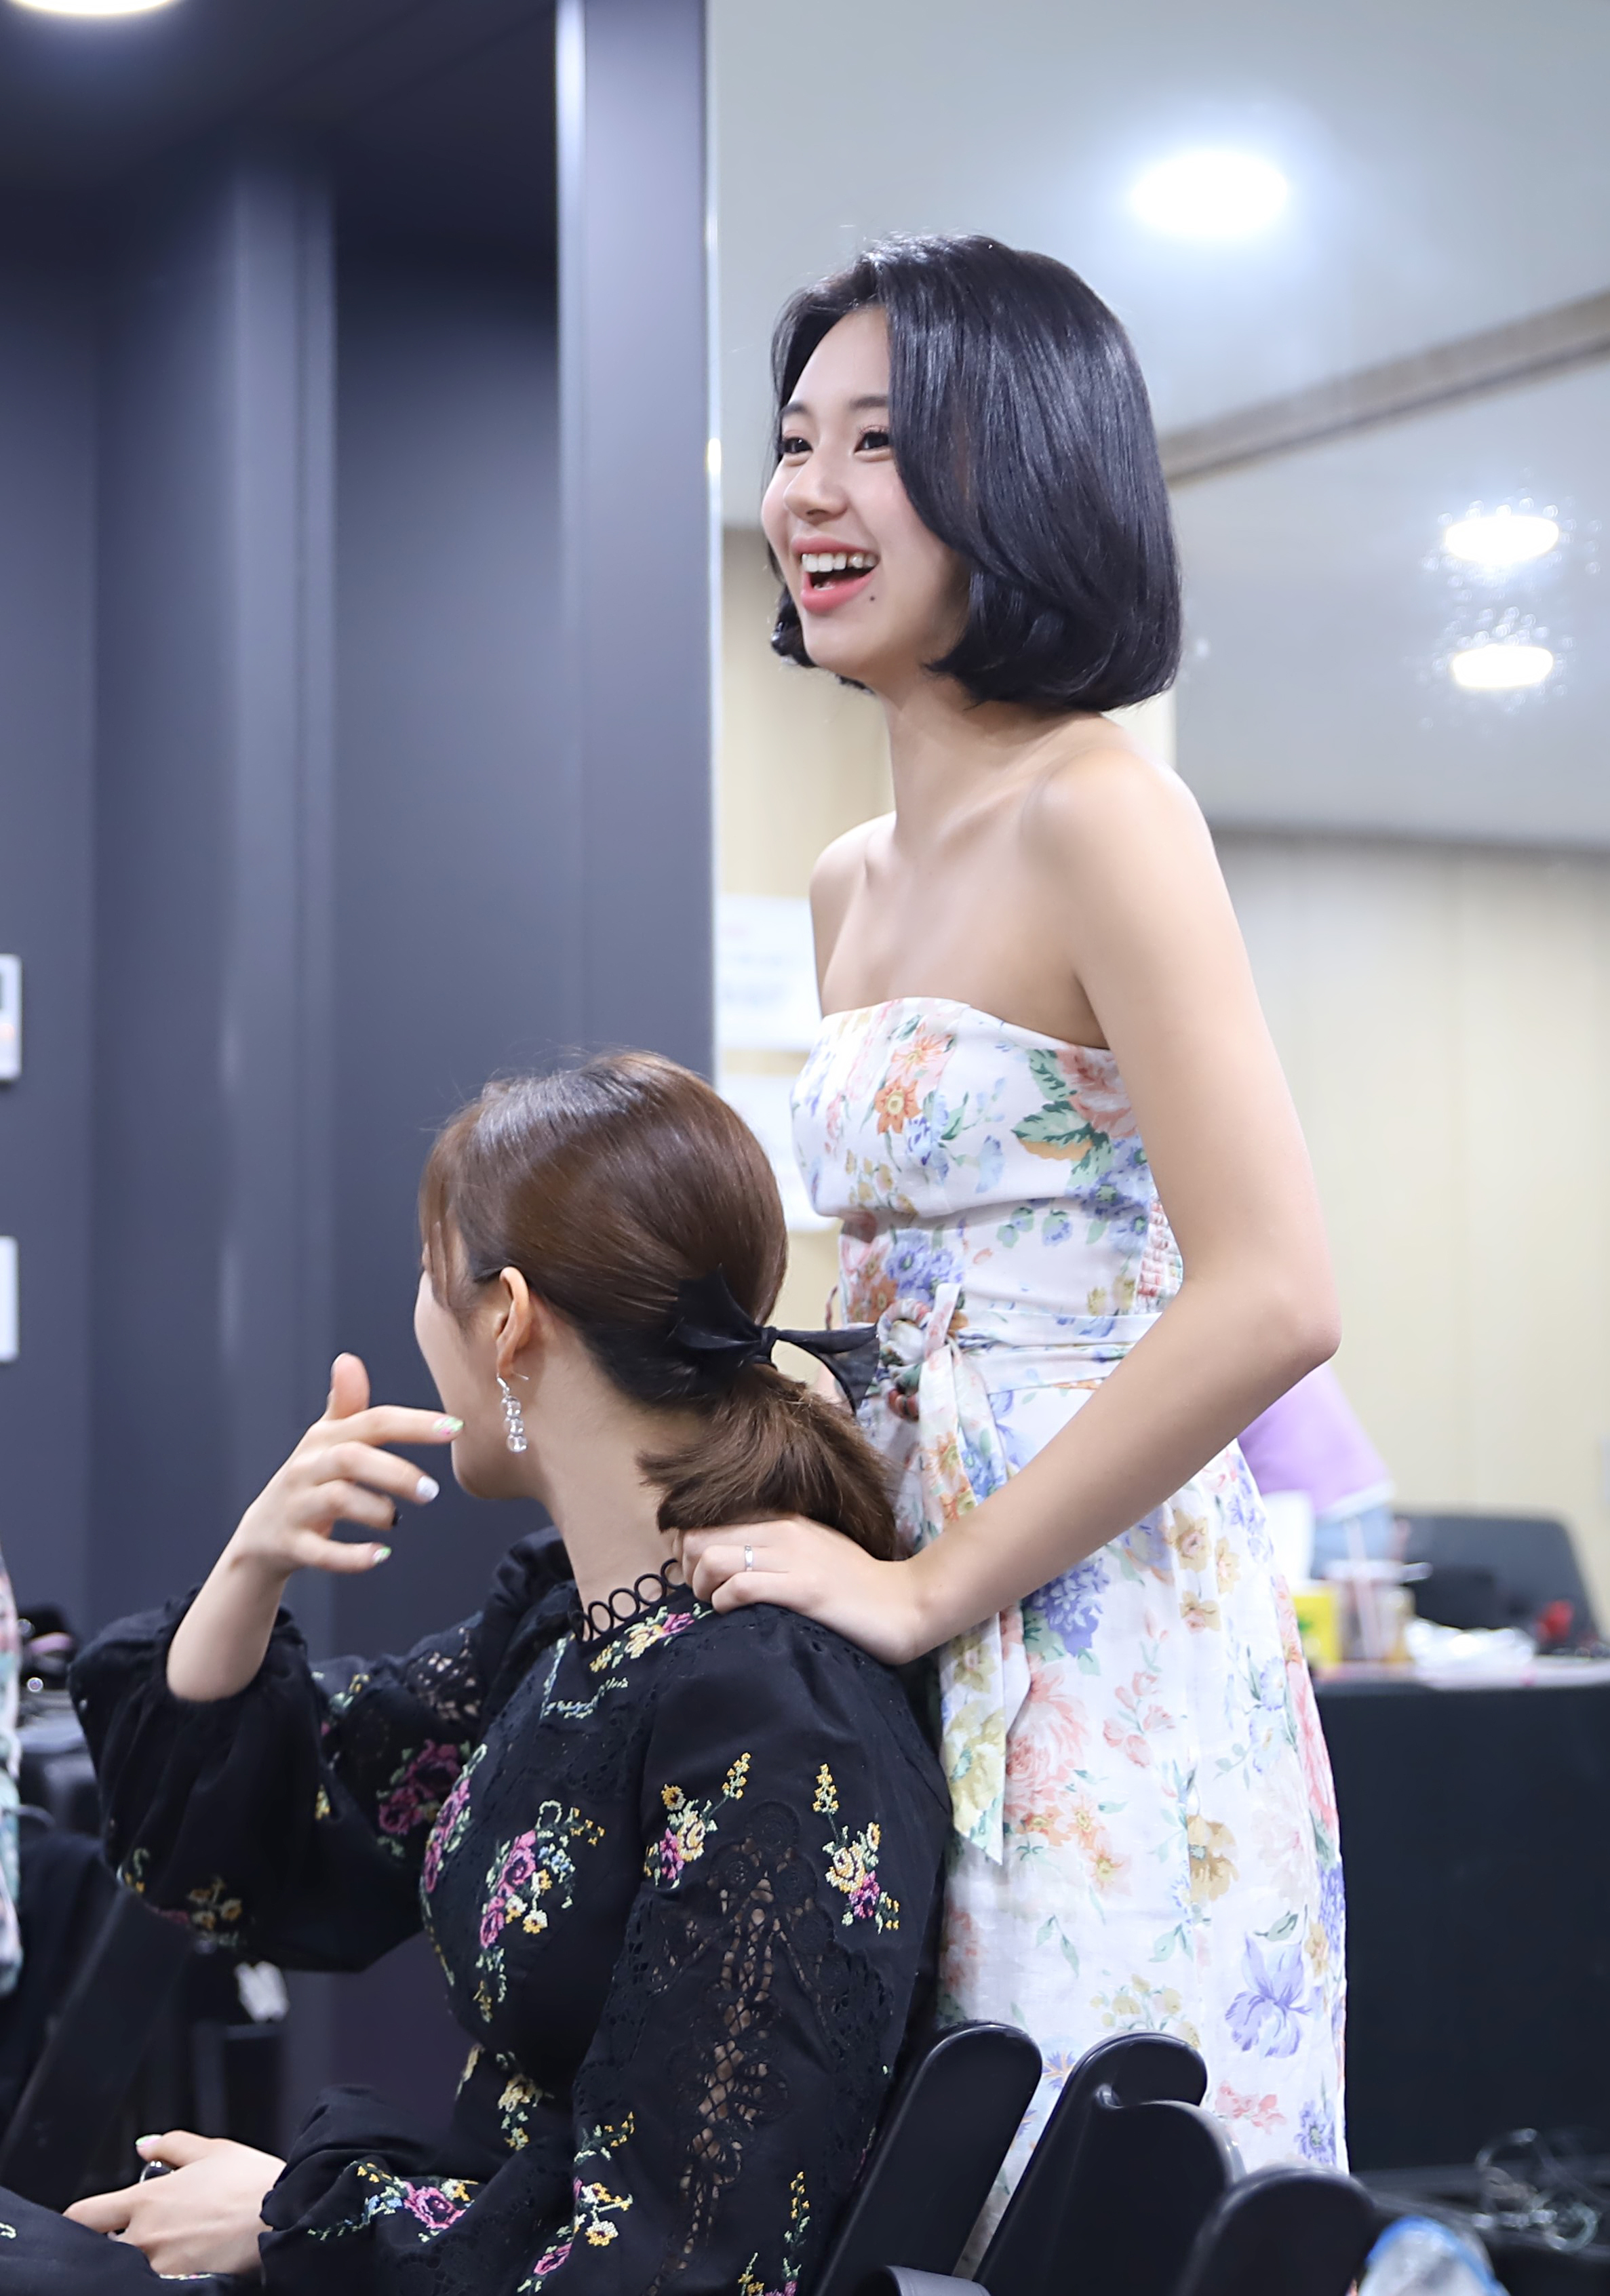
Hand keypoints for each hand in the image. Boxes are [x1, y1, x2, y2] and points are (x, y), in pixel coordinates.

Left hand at [66, 2130, 283, 2277]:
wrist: (282, 2217)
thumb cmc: (251, 2182)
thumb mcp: (213, 2150)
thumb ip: (171, 2145)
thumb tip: (144, 2145)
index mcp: (146, 2201)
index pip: (84, 2217)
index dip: (77, 2220)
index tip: (86, 2221)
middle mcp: (144, 2237)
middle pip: (99, 2249)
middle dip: (110, 2242)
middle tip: (134, 2234)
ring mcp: (158, 2268)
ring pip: (126, 2269)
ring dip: (137, 2260)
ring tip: (166, 2250)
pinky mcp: (177, 2288)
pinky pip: (152, 2284)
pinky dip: (157, 2276)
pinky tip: (179, 2265)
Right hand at [229, 1353, 460, 1582]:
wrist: (261, 1536)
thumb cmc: (307, 1482)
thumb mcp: (323, 1442)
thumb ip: (346, 1407)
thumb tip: (349, 1360)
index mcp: (325, 1439)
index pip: (372, 1422)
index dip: (414, 1423)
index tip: (455, 1428)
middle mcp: (308, 1467)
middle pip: (352, 1458)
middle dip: (396, 1472)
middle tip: (432, 1491)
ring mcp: (297, 1506)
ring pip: (337, 1499)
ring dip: (376, 1510)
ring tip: (395, 1519)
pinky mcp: (291, 1544)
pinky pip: (321, 1552)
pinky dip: (353, 1556)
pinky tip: (380, 1555)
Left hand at [677, 1517, 933, 1666]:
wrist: (903, 1604)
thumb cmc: (854, 1586)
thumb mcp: (809, 1553)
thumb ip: (771, 1549)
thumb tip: (722, 1561)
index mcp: (782, 1521)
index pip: (707, 1520)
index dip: (685, 1547)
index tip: (692, 1572)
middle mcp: (783, 1532)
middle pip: (700, 1538)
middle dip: (687, 1569)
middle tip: (702, 1593)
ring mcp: (794, 1560)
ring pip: (714, 1559)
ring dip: (703, 1586)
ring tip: (716, 1604)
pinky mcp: (804, 1590)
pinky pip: (742, 1587)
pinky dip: (725, 1602)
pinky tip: (733, 1613)